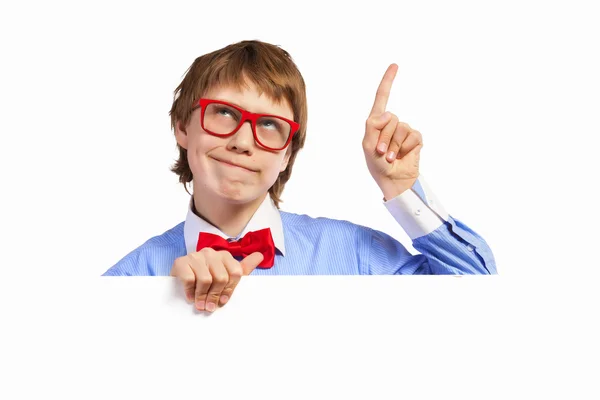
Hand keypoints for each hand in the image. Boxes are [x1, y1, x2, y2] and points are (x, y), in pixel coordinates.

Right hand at [170, 249, 263, 312]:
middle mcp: (211, 252)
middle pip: (221, 278)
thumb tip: (259, 255)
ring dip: (202, 296)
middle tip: (210, 306)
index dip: (230, 290)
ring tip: (200, 304)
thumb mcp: (226, 275)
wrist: (179, 280)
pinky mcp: (181, 262)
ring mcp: (195, 256)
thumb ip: (243, 267)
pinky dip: (190, 292)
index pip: (236, 273)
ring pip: (206, 280)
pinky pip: (189, 280)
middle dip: (216, 295)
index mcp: (224, 255)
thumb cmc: (207, 279)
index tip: (224, 301)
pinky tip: (190, 296)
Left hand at [363, 63, 422, 199]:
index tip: (395, 65)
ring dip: (394, 145)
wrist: (393, 180)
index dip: (388, 81)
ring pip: (401, 128)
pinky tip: (403, 156)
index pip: (382, 98)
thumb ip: (373, 126)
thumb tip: (388, 113)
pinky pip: (412, 136)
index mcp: (377, 122)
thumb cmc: (377, 165)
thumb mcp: (367, 145)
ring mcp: (404, 130)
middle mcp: (391, 123)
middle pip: (390, 118)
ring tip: (390, 157)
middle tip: (381, 153)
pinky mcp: (416, 138)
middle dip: (384, 137)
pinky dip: (405, 148)